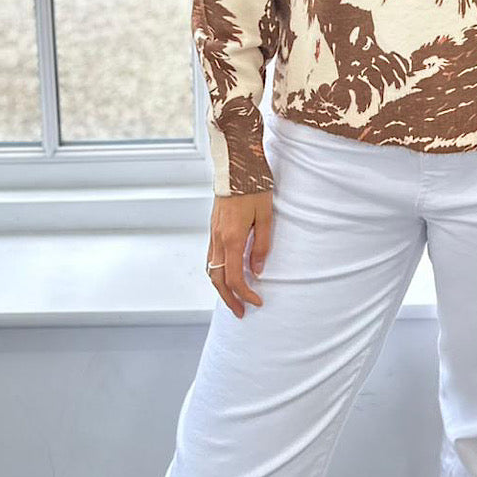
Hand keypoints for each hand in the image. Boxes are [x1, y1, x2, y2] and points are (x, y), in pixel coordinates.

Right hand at [206, 190, 272, 317]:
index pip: (234, 278)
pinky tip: (228, 274)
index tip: (257, 302)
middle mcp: (218, 239)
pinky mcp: (213, 227)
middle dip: (229, 299)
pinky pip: (211, 257)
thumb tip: (256, 270)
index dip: (245, 294)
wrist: (237, 164)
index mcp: (232, 238)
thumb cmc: (255, 187)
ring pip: (211, 269)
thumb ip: (261, 246)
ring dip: (221, 287)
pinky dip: (217, 272)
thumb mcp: (266, 216)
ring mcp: (213, 233)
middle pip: (217, 280)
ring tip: (234, 297)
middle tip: (241, 312)